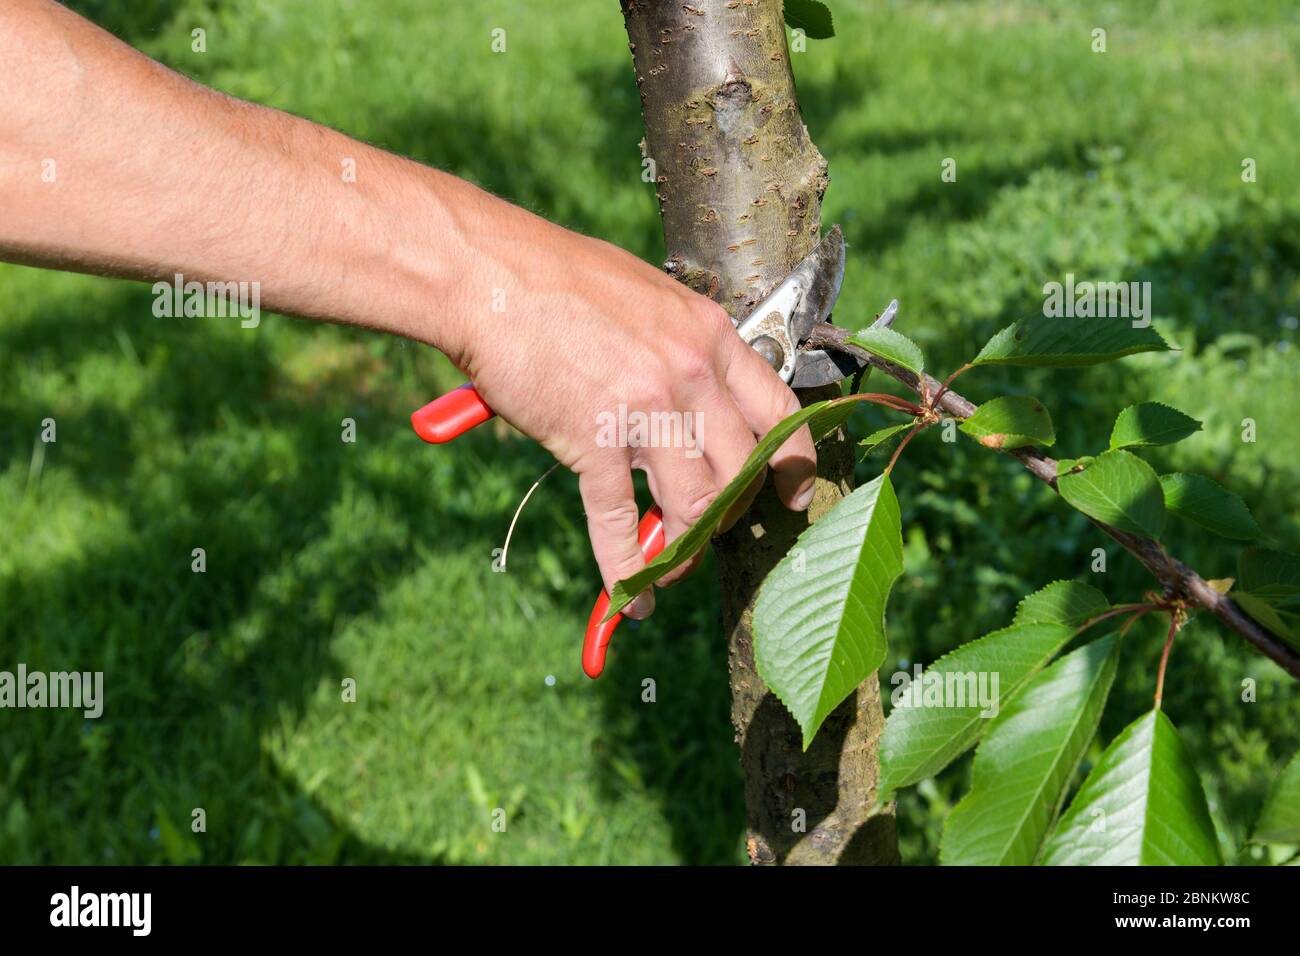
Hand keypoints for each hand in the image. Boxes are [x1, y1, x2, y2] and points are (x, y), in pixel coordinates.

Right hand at [448, 199, 816, 617]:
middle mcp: (690, 376)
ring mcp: (645, 411)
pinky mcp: (592, 440)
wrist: (490, 276)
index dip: (794, 463)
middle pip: (740, 470)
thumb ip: (682, 347)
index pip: (779, 412)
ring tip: (673, 564)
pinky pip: (619, 522)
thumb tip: (698, 394)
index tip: (792, 493)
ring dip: (687, 548)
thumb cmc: (560, 278)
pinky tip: (631, 597)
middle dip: (730, 513)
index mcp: (709, 336)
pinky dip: (626, 570)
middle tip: (711, 528)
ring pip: (696, 505)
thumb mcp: (650, 298)